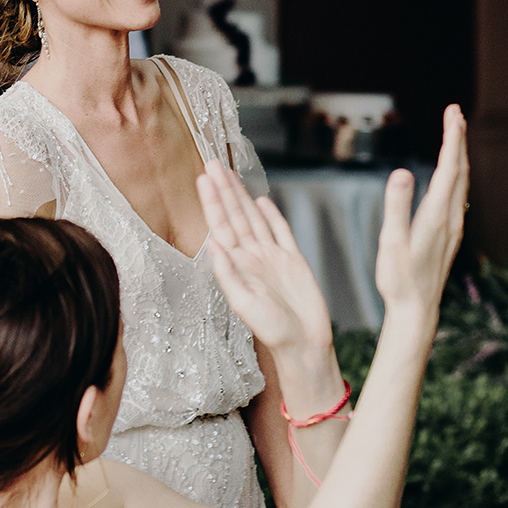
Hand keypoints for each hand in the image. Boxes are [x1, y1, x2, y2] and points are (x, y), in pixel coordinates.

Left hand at [198, 162, 332, 360]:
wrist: (305, 344)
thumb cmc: (273, 331)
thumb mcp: (244, 305)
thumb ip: (228, 274)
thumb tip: (212, 244)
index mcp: (239, 265)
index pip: (221, 225)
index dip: (212, 201)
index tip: (203, 178)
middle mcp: (253, 257)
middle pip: (235, 215)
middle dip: (223, 189)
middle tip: (212, 163)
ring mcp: (273, 257)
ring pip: (254, 218)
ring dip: (241, 196)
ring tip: (230, 174)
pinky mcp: (294, 260)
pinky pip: (281, 231)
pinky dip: (271, 215)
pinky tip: (261, 201)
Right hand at [372, 106, 467, 316]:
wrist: (417, 310)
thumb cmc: (399, 279)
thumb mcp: (391, 243)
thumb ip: (396, 206)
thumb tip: (401, 172)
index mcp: (436, 216)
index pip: (448, 168)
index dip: (452, 138)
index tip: (453, 113)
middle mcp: (451, 218)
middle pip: (460, 171)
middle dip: (458, 139)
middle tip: (455, 113)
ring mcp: (454, 227)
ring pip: (462, 183)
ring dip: (460, 156)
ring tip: (456, 135)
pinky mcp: (451, 235)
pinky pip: (460, 196)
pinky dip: (458, 175)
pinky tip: (454, 176)